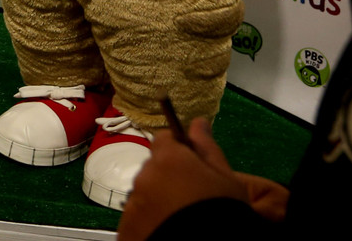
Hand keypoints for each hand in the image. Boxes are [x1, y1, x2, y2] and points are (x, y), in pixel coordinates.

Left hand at [116, 119, 249, 240]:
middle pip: (152, 168)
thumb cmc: (221, 211)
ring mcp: (132, 205)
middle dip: (167, 177)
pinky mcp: (126, 229)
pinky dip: (148, 223)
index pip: (164, 140)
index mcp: (167, 159)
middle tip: (189, 198)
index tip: (191, 166)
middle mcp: (144, 177)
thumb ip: (207, 146)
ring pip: (143, 194)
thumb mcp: (225, 178)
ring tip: (179, 218)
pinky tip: (167, 230)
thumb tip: (199, 121)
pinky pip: (136, 219)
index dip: (178, 151)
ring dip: (156, 200)